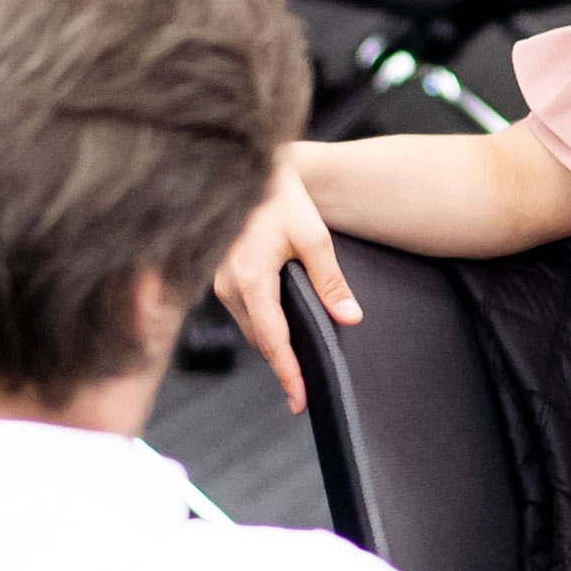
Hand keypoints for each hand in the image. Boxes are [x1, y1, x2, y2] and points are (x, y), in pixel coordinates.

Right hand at [205, 155, 354, 411]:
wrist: (256, 171)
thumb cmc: (283, 200)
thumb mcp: (314, 238)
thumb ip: (331, 281)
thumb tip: (350, 317)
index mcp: (250, 277)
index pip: (272, 340)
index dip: (288, 373)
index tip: (300, 399)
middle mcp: (228, 284)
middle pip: (259, 340)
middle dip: (282, 366)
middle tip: (304, 394)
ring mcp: (220, 281)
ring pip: (250, 329)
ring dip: (272, 347)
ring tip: (296, 369)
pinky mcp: (220, 276)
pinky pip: (243, 314)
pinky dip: (262, 328)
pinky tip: (280, 334)